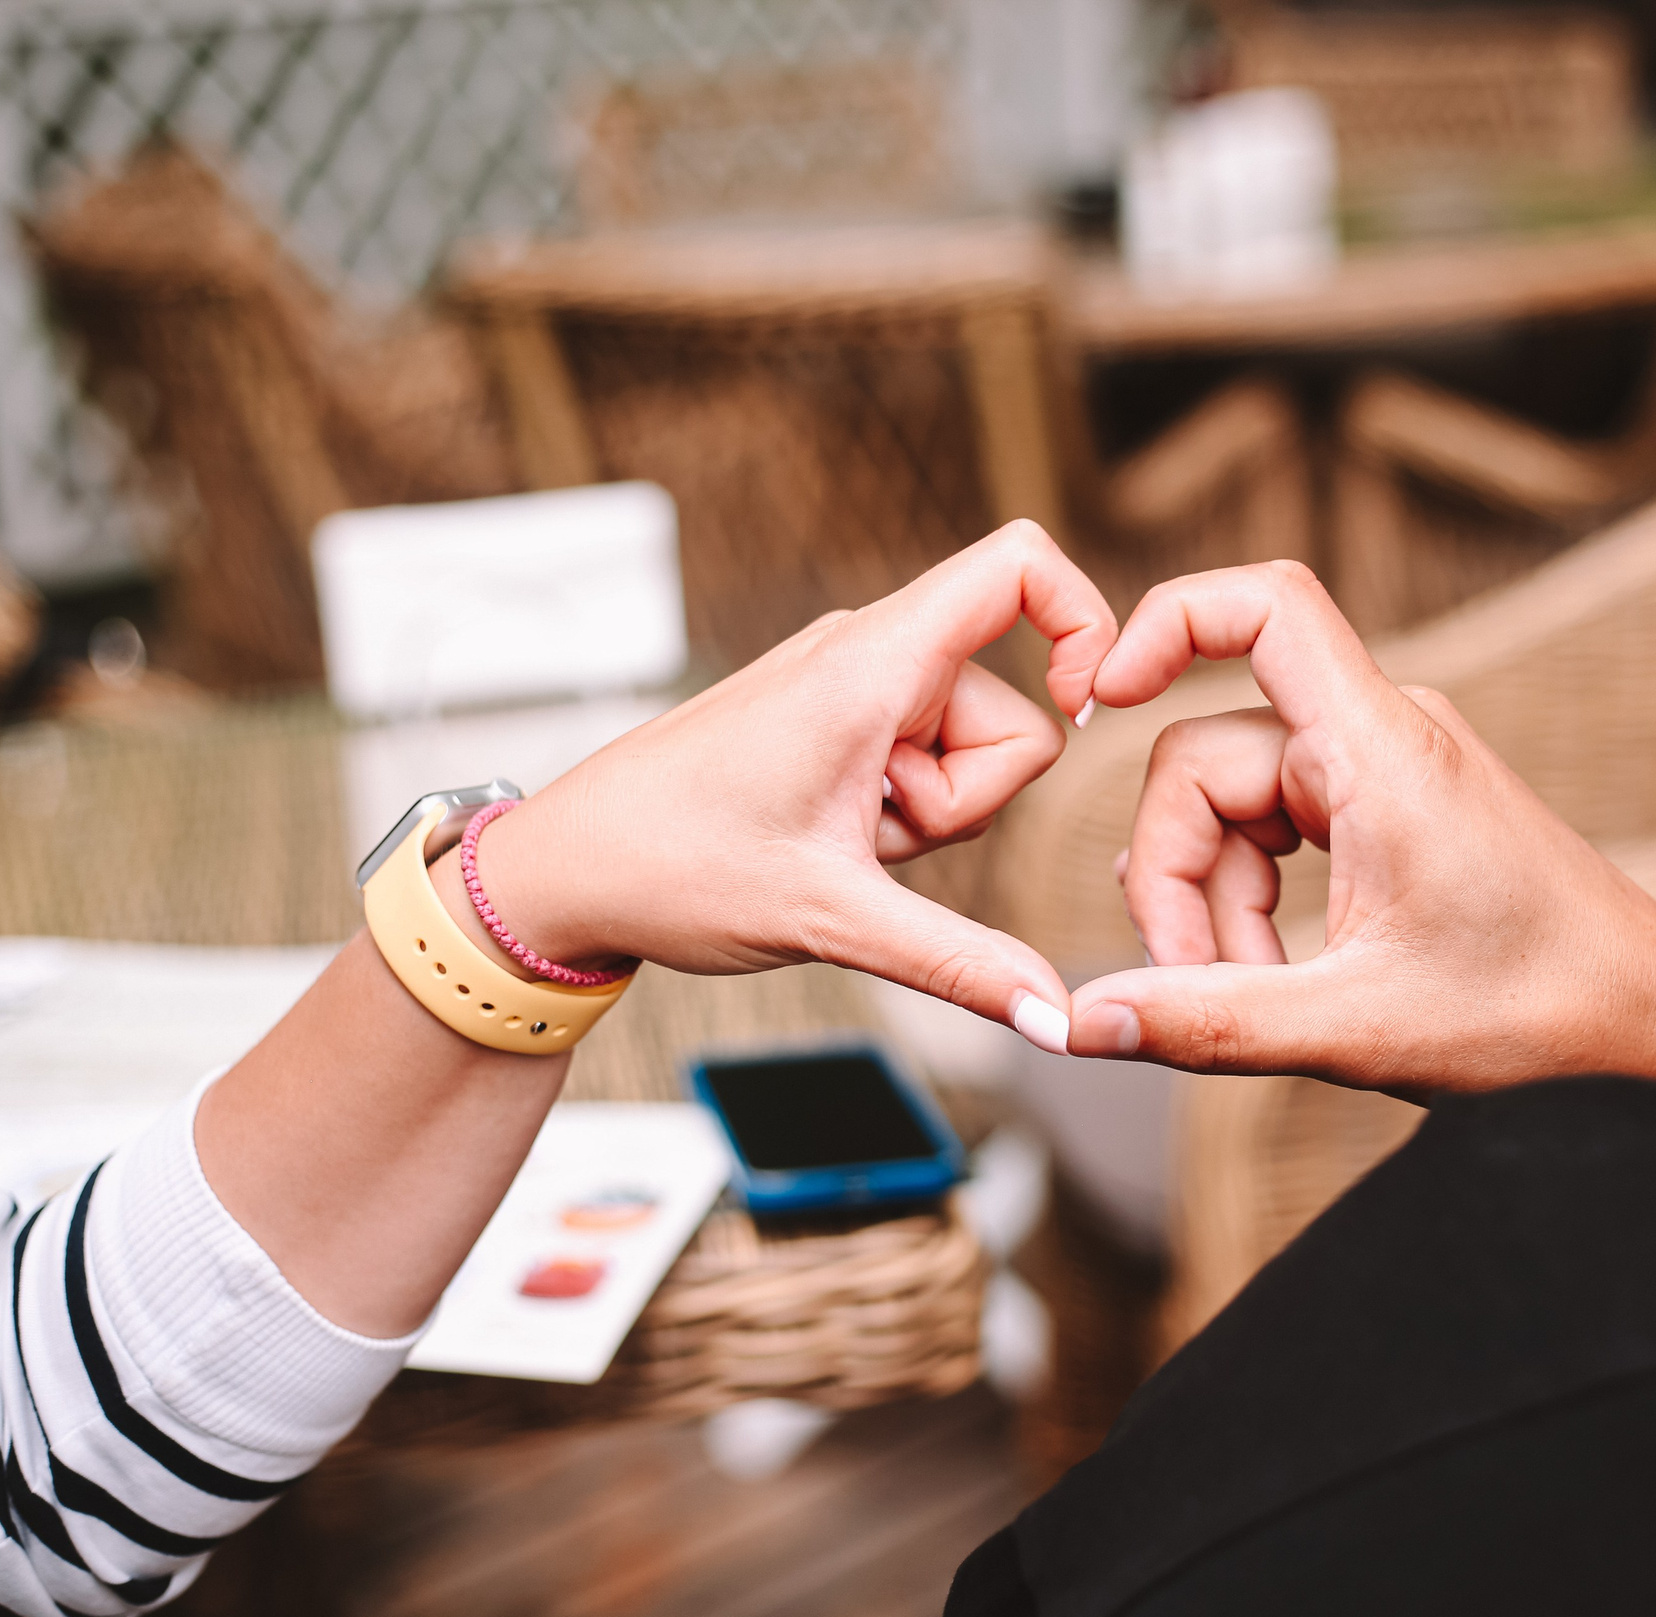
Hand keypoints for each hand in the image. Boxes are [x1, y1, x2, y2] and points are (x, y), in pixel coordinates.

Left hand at [462, 520, 1111, 1044]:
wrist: (567, 871)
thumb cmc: (672, 867)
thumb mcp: (833, 922)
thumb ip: (961, 964)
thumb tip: (1055, 1012)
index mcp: (869, 664)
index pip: (1018, 565)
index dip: (1084, 619)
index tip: (1088, 707)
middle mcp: (865, 655)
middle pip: (1010, 711)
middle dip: (967, 800)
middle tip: (873, 841)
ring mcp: (850, 688)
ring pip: (967, 750)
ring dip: (927, 817)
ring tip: (839, 846)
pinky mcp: (835, 722)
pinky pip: (920, 763)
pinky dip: (895, 815)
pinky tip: (829, 844)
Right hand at [1064, 561, 1655, 1093]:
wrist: (1647, 1015)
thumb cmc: (1541, 1008)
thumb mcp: (1357, 1029)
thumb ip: (1208, 1022)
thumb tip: (1085, 1023)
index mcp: (1383, 753)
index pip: (1266, 607)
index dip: (1165, 623)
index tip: (1099, 698)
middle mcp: (1380, 738)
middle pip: (1200, 756)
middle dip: (1176, 877)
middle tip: (1197, 987)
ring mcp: (1380, 771)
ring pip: (1227, 805)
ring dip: (1214, 905)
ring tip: (1259, 995)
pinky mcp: (1382, 810)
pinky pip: (1268, 829)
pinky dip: (1250, 902)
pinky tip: (1276, 972)